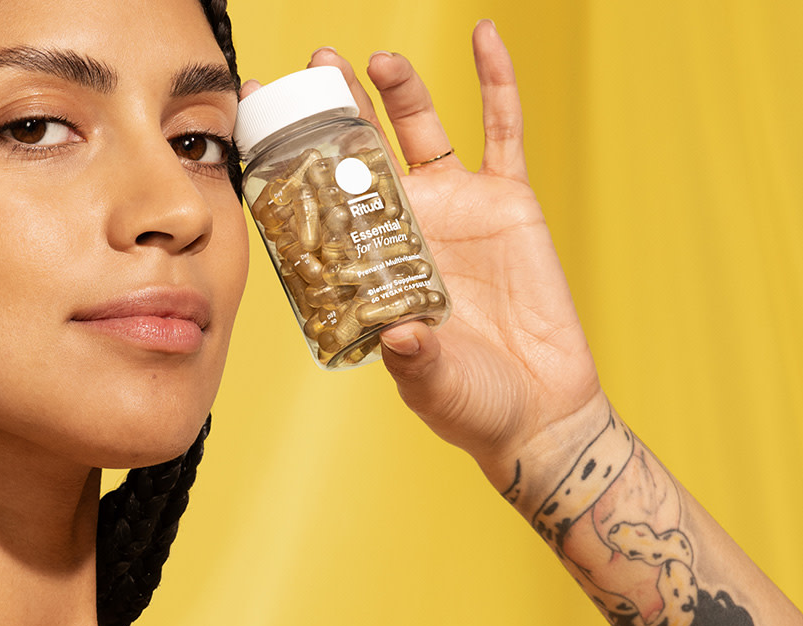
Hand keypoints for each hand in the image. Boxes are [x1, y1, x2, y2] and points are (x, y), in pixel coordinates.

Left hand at [299, 30, 604, 476]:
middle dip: (338, 111)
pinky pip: (504, 130)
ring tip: (377, 59)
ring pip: (422, 131)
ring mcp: (458, 209)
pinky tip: (484, 36)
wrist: (536, 412)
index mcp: (372, 269)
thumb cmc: (470, 406)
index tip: (266, 132)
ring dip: (401, 91)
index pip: (324, 209)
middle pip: (364, 155)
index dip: (296, 172)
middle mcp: (407, 229)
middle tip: (314, 68)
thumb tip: (400, 336)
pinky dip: (497, 81)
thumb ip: (414, 361)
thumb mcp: (431, 385)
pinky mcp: (509, 203)